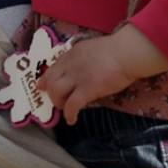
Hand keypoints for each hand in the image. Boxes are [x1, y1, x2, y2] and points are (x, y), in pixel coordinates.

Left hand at [37, 24, 167, 124]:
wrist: (125, 53)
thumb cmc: (116, 49)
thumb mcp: (92, 48)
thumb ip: (82, 58)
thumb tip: (80, 70)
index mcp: (72, 54)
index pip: (53, 68)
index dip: (45, 79)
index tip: (41, 87)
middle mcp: (70, 65)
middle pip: (51, 82)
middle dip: (52, 94)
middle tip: (59, 102)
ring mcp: (77, 77)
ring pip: (57, 93)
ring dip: (59, 104)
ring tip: (67, 109)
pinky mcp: (87, 89)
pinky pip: (72, 105)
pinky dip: (70, 114)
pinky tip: (73, 120)